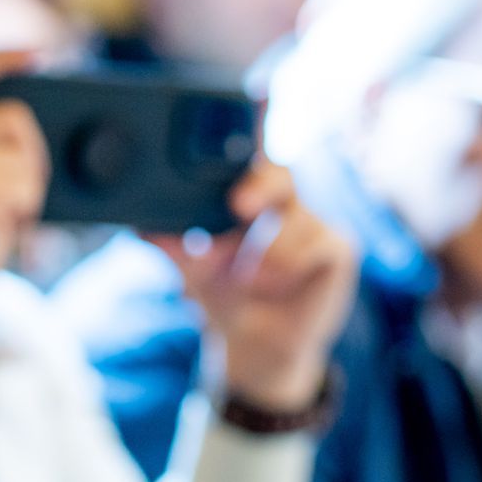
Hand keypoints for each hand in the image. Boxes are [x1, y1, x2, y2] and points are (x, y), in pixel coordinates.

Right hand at [0, 52, 48, 381]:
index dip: (2, 58)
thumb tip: (30, 120)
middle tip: (13, 196)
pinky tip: (0, 229)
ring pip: (26, 152)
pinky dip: (27, 210)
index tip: (39, 56)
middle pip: (15, 117)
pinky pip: (28, 183)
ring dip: (27, 187)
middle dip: (30, 156)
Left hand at [148, 161, 356, 411]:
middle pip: (280, 174)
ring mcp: (314, 224)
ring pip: (295, 219)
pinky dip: (290, 267)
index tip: (242, 132)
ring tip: (250, 279)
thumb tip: (143, 228)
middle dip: (259, 186)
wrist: (257, 349)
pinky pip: (317, 246)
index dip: (249, 139)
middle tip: (238, 206)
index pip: (250, 159)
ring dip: (266, 253)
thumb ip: (174, 248)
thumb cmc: (228, 299)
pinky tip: (278, 286)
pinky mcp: (338, 249)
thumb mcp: (194, 273)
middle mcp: (284, 205)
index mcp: (249, 199)